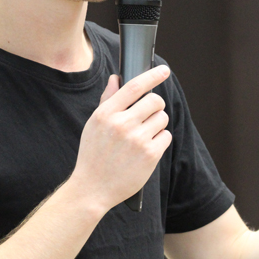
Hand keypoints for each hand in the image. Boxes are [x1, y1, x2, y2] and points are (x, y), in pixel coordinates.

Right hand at [70, 65, 172, 211]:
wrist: (93, 187)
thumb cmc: (93, 154)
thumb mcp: (94, 124)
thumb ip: (107, 100)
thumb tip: (116, 78)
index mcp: (106, 114)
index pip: (134, 86)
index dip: (152, 76)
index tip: (164, 71)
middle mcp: (122, 124)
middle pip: (154, 101)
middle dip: (155, 106)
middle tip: (149, 114)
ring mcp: (137, 140)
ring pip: (162, 118)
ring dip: (157, 124)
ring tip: (143, 135)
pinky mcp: (150, 155)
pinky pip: (166, 136)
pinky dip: (160, 140)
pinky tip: (146, 148)